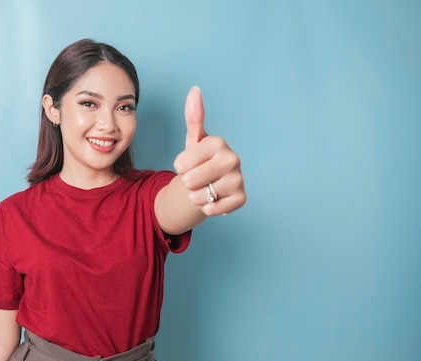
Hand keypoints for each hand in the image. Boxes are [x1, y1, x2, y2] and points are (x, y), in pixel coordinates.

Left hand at [173, 86, 245, 215]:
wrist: (211, 184)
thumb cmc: (200, 161)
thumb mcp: (194, 140)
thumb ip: (193, 117)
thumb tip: (195, 89)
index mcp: (218, 142)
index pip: (181, 163)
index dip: (180, 167)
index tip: (189, 163)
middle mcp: (232, 158)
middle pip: (191, 180)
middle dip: (187, 183)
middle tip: (196, 178)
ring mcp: (239, 178)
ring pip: (201, 196)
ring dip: (196, 197)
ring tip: (204, 188)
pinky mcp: (242, 198)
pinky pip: (213, 209)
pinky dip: (208, 208)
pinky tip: (213, 199)